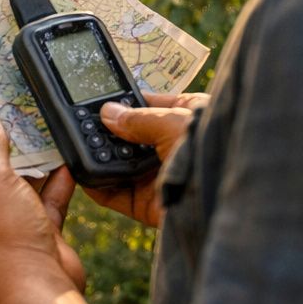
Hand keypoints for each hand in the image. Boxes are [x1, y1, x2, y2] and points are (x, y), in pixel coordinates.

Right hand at [83, 92, 205, 226]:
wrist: (225, 202)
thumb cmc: (212, 152)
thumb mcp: (173, 123)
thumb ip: (138, 119)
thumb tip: (108, 113)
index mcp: (188, 118)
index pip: (149, 105)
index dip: (124, 101)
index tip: (98, 98)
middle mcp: (174, 148)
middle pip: (131, 136)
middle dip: (107, 133)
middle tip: (80, 125)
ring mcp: (161, 176)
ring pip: (121, 164)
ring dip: (99, 158)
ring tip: (76, 149)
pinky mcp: (150, 204)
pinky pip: (117, 194)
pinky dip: (98, 186)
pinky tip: (83, 174)